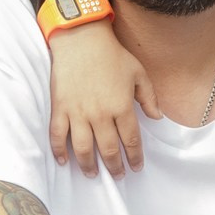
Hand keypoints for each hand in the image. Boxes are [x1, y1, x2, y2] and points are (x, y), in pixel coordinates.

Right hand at [48, 25, 157, 175]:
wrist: (81, 38)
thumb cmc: (112, 54)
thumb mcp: (139, 73)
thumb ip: (149, 98)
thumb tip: (157, 117)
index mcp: (121, 107)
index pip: (130, 141)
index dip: (134, 157)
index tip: (136, 167)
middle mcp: (100, 114)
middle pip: (108, 150)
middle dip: (115, 167)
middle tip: (118, 176)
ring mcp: (78, 112)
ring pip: (83, 148)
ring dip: (88, 166)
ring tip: (93, 175)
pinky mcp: (60, 108)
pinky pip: (58, 135)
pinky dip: (59, 151)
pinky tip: (64, 162)